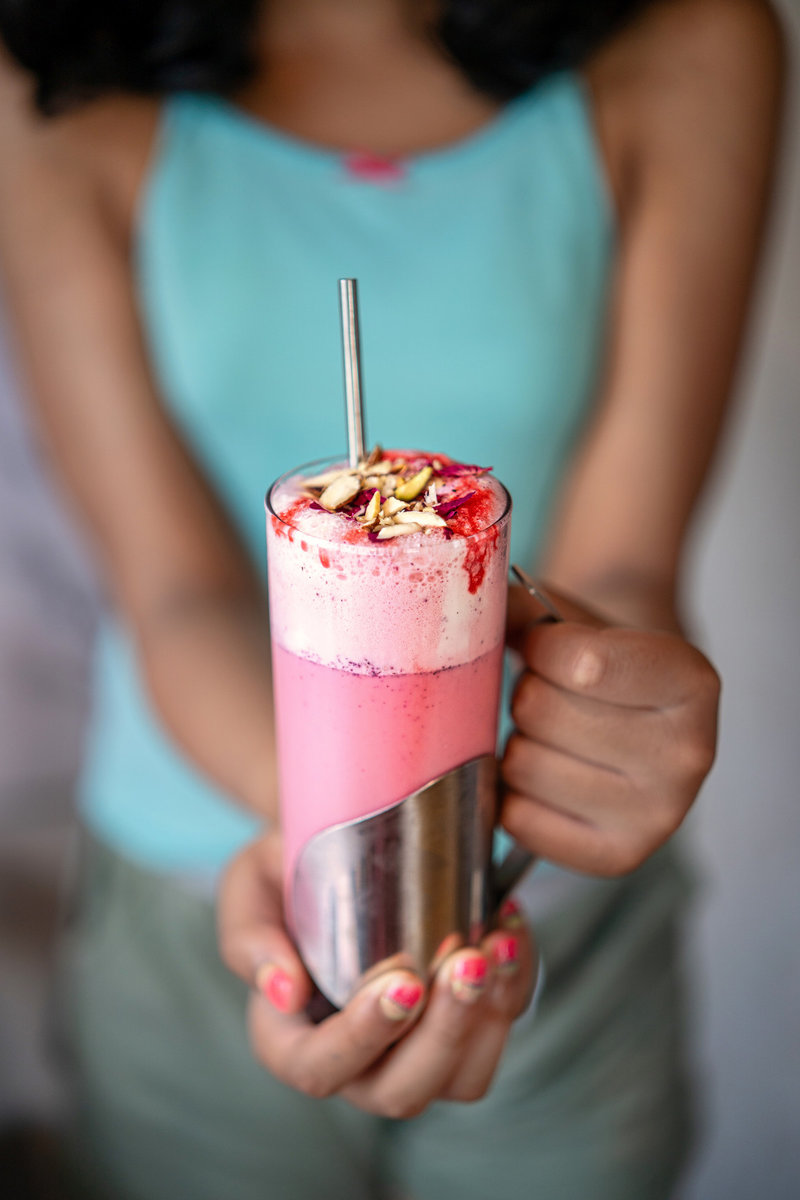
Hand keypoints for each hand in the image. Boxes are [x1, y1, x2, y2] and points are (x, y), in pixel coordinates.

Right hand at [218, 832, 536, 1117]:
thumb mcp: (248, 886)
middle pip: (402, 1092)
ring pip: (461, 1079)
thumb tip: (283, 992)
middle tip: (464, 962)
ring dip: (489, 1019)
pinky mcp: (461, 1023)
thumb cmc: (285, 872)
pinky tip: (509, 927)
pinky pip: (499, 1029)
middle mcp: (356, 1062)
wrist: (337, 840)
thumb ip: (249, 937)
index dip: (363, 1039)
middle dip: (444, 1034)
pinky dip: (515, 984)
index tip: (401, 982)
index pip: (318, 1070)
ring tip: (495, 946)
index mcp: (291, 1040)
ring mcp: (413, 1050)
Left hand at [502, 584, 719, 875]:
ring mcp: (659, 815)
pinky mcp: (620, 857)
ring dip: (518, 744)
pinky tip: (543, 777)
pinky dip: (512, 796)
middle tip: (552, 697)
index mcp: (691, 680)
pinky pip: (520, 821)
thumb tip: (470, 617)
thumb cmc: (602, 662)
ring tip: (550, 738)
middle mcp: (689, 754)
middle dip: (527, 696)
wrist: (638, 715)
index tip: (545, 647)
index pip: (582, 663)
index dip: (540, 649)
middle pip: (543, 714)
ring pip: (524, 765)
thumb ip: (522, 610)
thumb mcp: (574, 619)